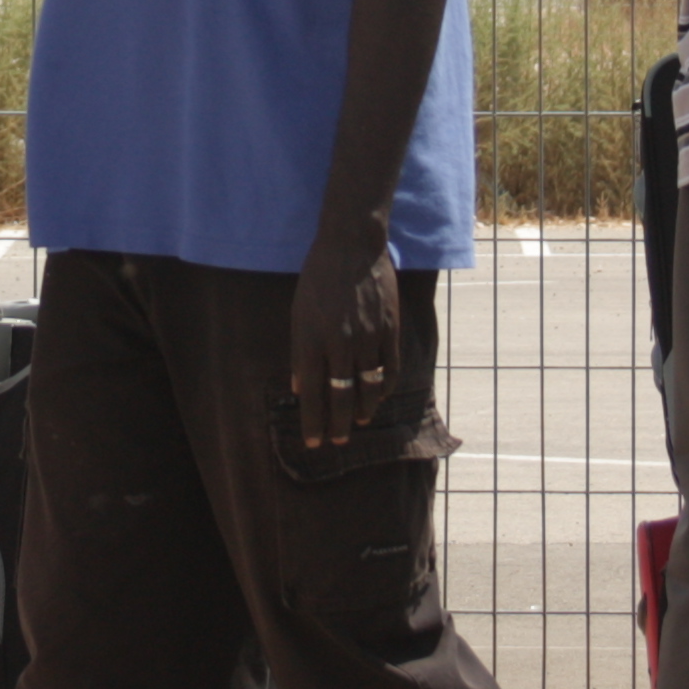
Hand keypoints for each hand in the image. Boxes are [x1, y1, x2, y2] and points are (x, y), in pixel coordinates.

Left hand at [290, 238, 403, 448]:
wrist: (351, 246)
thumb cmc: (317, 278)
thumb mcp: (298, 313)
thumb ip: (300, 353)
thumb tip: (302, 388)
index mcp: (312, 340)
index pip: (313, 393)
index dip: (313, 422)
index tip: (313, 442)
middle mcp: (340, 344)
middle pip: (341, 397)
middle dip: (337, 425)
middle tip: (337, 442)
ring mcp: (368, 338)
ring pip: (368, 388)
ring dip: (363, 411)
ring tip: (359, 423)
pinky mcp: (390, 330)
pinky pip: (390, 369)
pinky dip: (384, 388)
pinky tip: (378, 396)